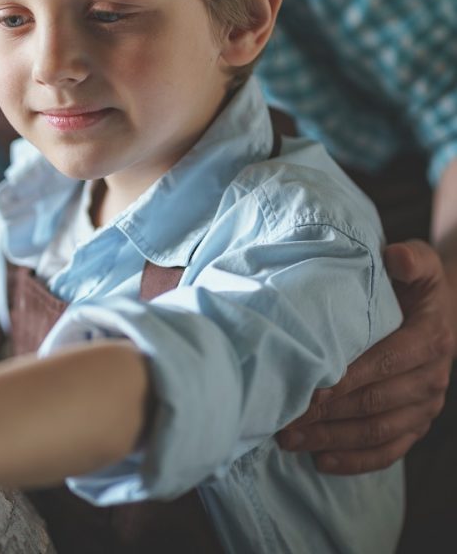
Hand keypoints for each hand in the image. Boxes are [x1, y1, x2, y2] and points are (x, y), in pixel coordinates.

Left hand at [278, 240, 454, 473]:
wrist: (438, 310)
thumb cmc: (412, 284)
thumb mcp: (418, 264)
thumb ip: (410, 258)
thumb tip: (396, 257)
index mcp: (429, 339)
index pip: (384, 363)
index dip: (345, 378)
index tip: (307, 388)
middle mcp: (431, 378)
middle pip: (373, 403)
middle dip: (326, 414)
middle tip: (281, 419)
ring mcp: (425, 406)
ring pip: (377, 431)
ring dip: (331, 440)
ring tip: (287, 440)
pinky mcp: (416, 424)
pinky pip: (389, 450)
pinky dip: (355, 461)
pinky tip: (319, 462)